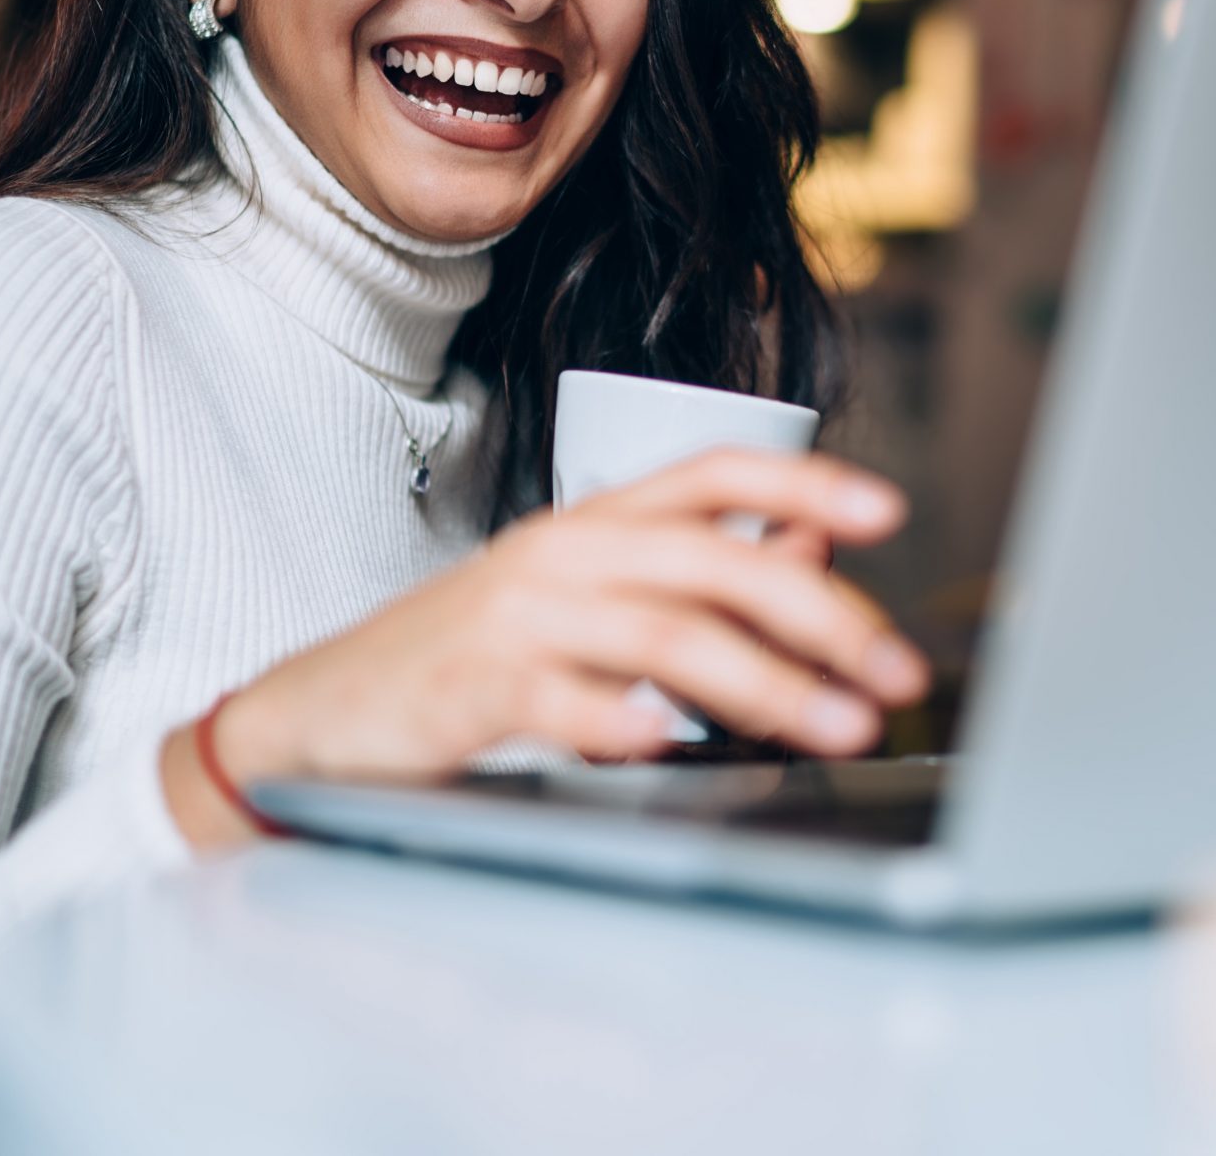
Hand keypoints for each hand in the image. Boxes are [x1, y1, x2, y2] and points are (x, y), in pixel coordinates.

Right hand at [162, 447, 926, 849]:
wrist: (322, 713)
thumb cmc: (469, 658)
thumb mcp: (587, 597)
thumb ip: (695, 570)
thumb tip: (812, 542)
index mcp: (597, 522)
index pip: (715, 471)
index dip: (806, 481)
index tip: (889, 512)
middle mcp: (564, 553)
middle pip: (716, 560)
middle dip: (823, 616)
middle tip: (893, 674)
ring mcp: (516, 617)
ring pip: (664, 634)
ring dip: (765, 684)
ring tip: (832, 725)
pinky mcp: (471, 688)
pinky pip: (558, 699)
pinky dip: (618, 721)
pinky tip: (667, 744)